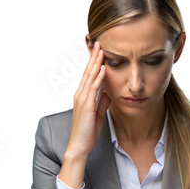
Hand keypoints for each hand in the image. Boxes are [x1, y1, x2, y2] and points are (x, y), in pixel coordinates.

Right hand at [59, 41, 110, 187]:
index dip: (94, 62)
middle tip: (99, 42)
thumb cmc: (88, 132)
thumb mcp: (99, 113)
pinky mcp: (86, 105)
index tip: (100, 50)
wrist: (80, 146)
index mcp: (83, 96)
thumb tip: (109, 91)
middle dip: (94, 57)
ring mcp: (82, 99)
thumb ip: (103, 101)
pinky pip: (93, 88)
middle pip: (88, 71)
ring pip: (90, 76)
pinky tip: (103, 68)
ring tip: (101, 49)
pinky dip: (98, 77)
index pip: (89, 75)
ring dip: (96, 62)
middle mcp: (80, 94)